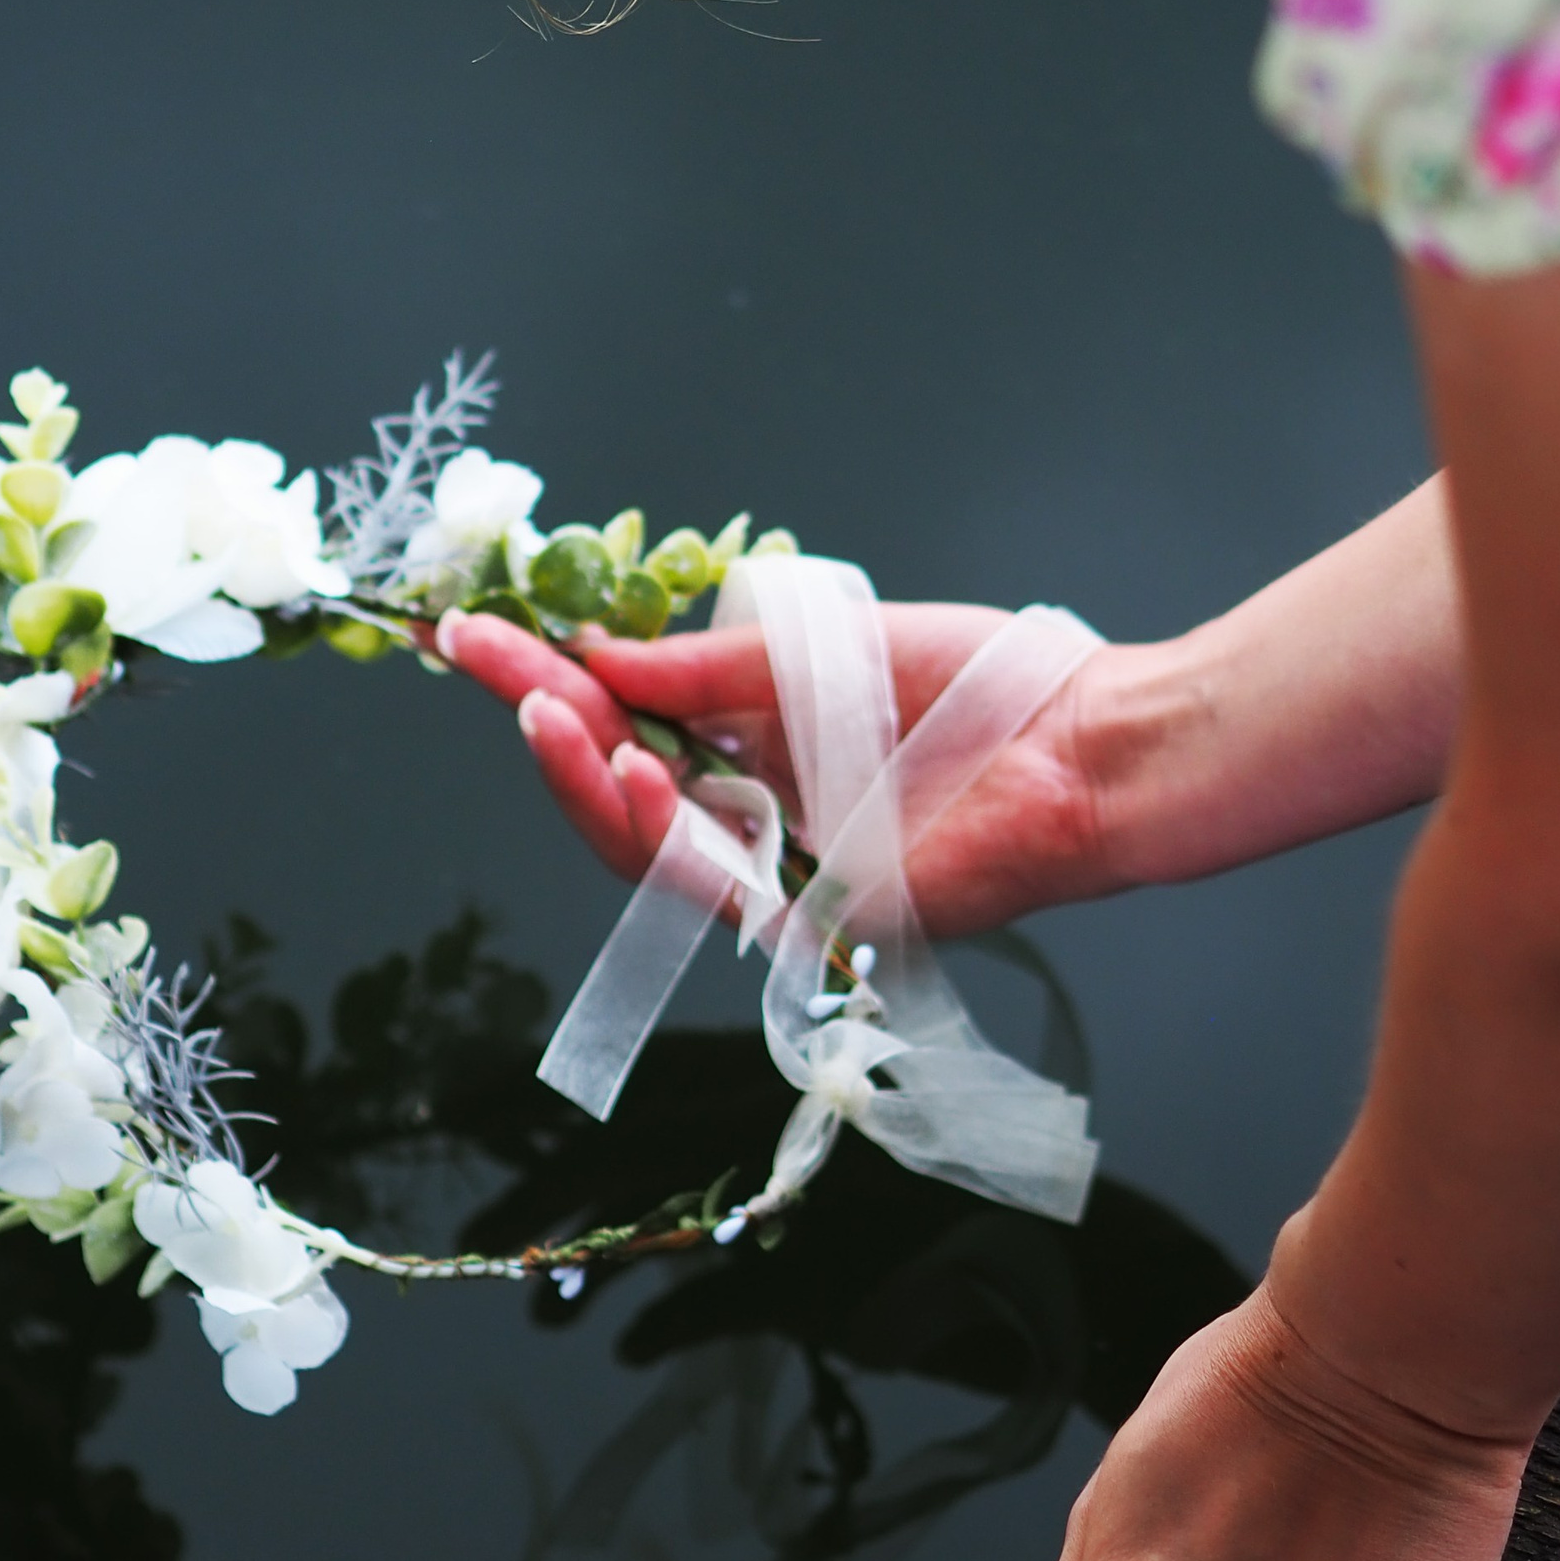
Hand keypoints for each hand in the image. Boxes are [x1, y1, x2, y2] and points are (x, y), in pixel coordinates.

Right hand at [431, 600, 1118, 937]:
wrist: (1091, 747)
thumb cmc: (981, 691)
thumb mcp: (817, 653)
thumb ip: (706, 671)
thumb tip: (594, 655)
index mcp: (758, 754)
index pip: (626, 727)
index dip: (545, 683)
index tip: (468, 633)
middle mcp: (758, 823)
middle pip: (614, 796)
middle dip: (544, 726)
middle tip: (482, 662)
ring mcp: (784, 880)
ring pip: (644, 853)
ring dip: (587, 782)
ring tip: (545, 714)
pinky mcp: (819, 926)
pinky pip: (717, 891)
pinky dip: (665, 832)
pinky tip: (631, 776)